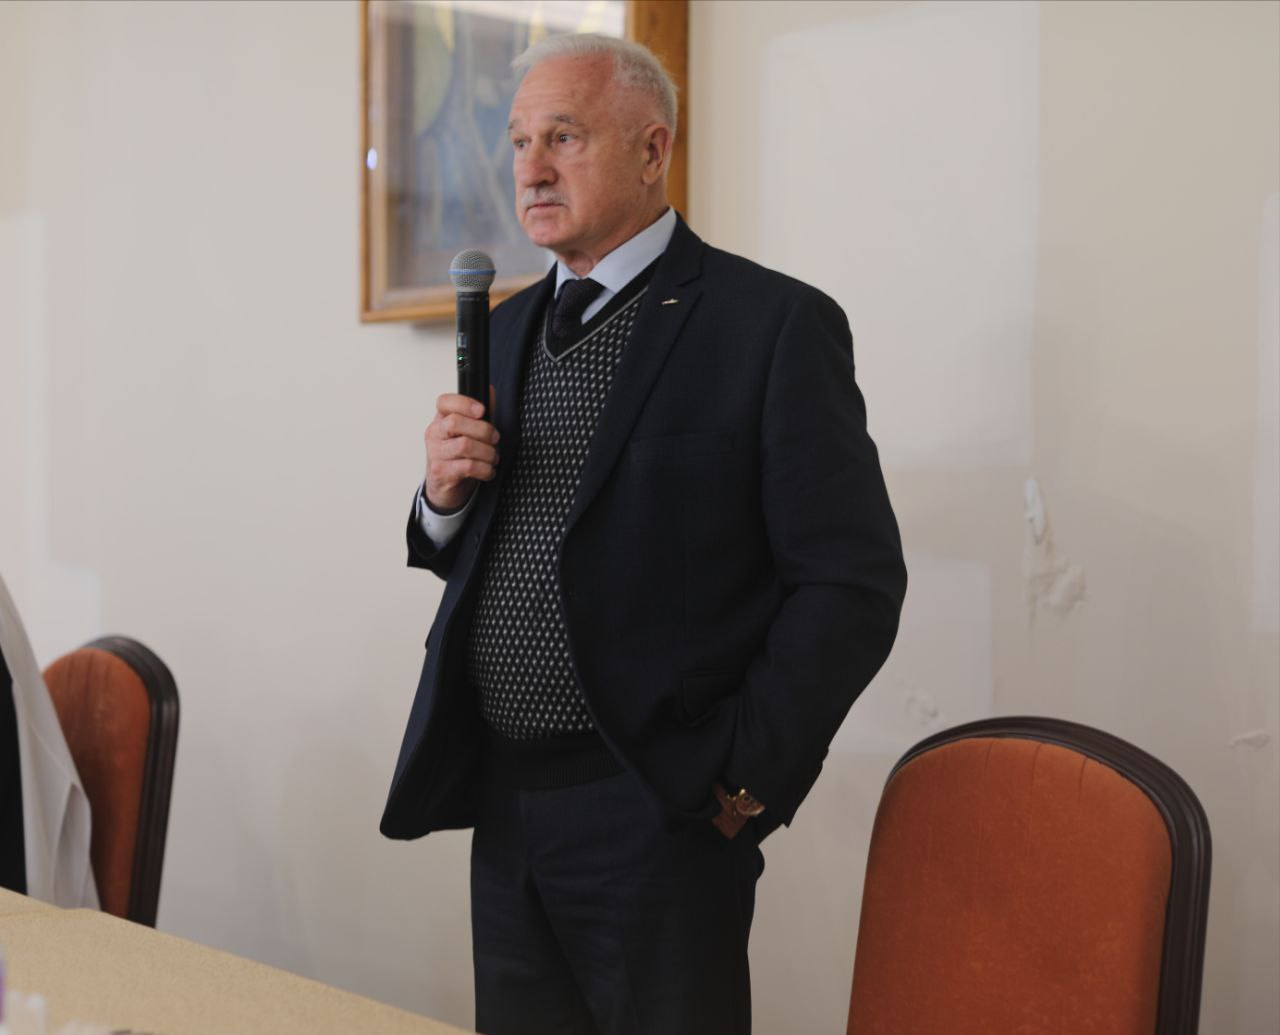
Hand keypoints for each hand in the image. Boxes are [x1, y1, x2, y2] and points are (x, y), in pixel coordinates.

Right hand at [424, 389, 498, 511]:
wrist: (445, 488)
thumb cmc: (459, 457)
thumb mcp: (469, 433)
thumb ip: (480, 413)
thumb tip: (490, 391)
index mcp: (441, 419)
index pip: (444, 402)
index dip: (464, 403)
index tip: (482, 411)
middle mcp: (434, 434)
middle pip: (456, 422)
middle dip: (484, 431)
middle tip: (495, 440)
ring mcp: (435, 453)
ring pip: (464, 445)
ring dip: (487, 452)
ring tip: (493, 458)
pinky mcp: (441, 472)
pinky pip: (468, 466)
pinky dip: (485, 469)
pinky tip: (488, 471)